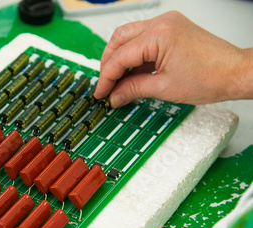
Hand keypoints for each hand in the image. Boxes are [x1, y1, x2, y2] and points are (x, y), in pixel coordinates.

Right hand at [94, 11, 252, 107]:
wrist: (235, 73)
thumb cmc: (211, 77)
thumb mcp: (164, 88)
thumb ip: (133, 90)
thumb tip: (115, 95)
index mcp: (158, 35)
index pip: (120, 56)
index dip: (106, 77)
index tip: (101, 92)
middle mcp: (162, 23)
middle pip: (119, 39)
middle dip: (109, 63)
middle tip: (106, 85)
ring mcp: (167, 24)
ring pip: (129, 36)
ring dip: (120, 58)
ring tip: (118, 81)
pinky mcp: (172, 29)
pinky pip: (144, 39)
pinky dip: (135, 56)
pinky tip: (133, 73)